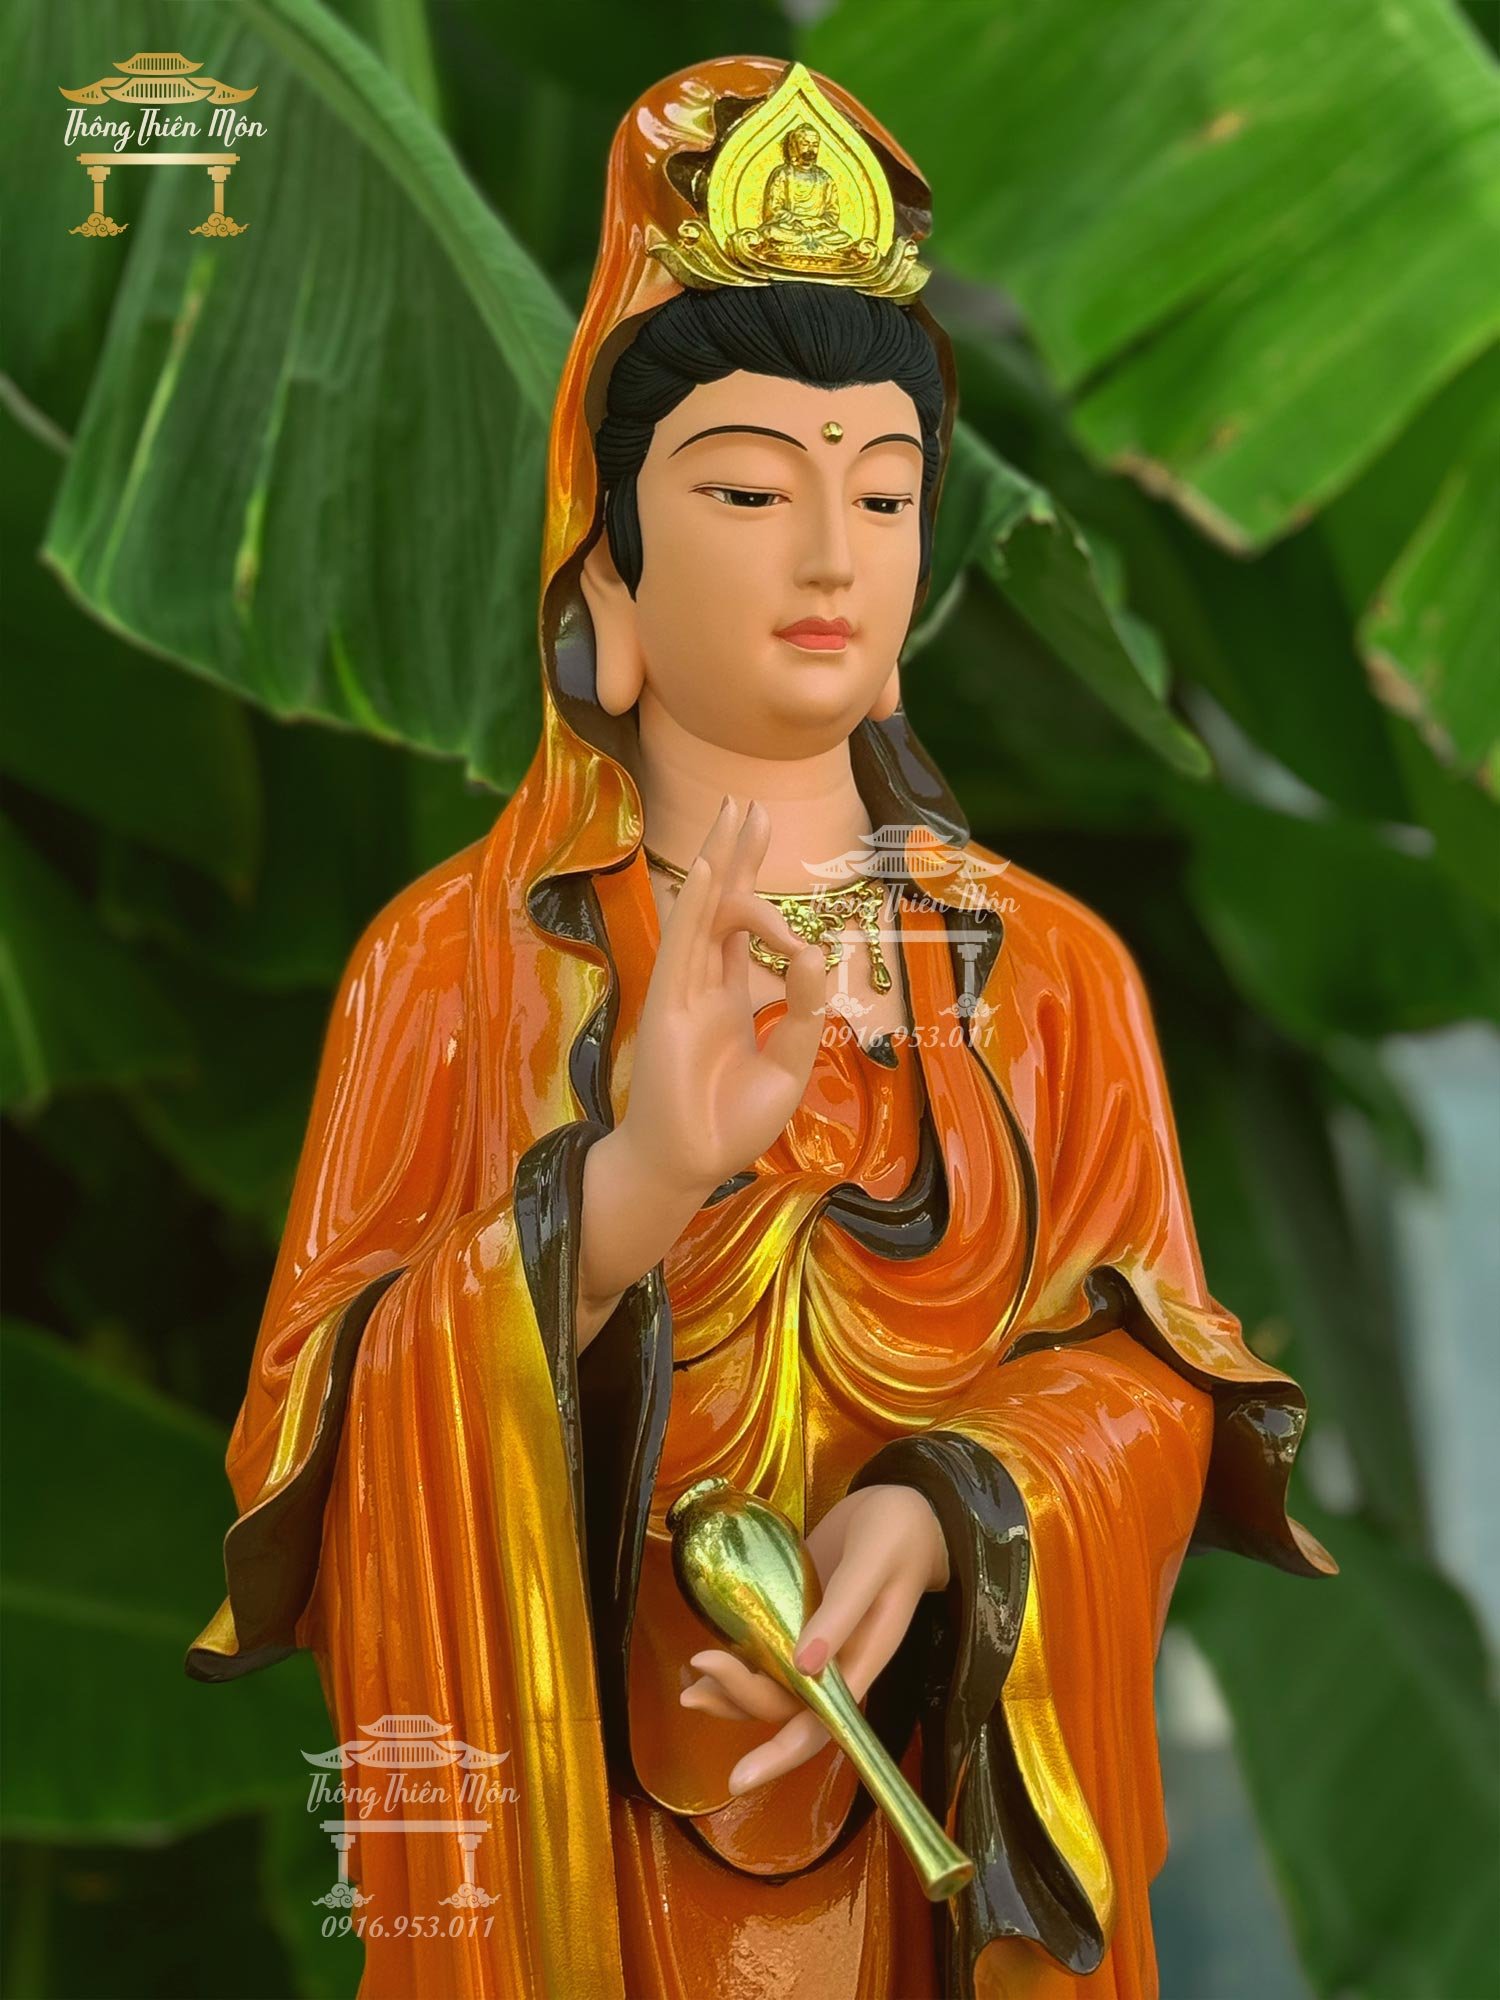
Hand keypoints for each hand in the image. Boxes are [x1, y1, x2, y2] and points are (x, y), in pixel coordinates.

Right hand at [619, 796, 829, 1197]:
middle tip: (750, 802)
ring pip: (702, 909)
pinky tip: (707, 866)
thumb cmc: (730, 1123)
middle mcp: (703, 983)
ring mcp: (683, 990)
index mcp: (729, 996)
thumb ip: (804, 1012)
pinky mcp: (670, 1005)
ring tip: (734, 811)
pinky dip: (696, 904)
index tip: (785, 896)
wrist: (690, 1164)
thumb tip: (815, 952)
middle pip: (719, 902)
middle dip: (736, 852)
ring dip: (719, 860)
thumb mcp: (788, 1065)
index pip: (742, 928)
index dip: (761, 897)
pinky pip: (683, 944)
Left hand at [678, 1483, 949, 1796]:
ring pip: (768, 1689)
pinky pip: (763, 1658)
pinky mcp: (798, 1622)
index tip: (737, 1778)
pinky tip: (700, 1661)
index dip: (780, 1756)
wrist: (905, 1512)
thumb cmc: (898, 1535)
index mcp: (862, 1661)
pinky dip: (732, 1664)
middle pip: (782, 1706)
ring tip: (689, 1681)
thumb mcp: (872, 1564)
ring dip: (727, 1692)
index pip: (820, 1727)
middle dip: (738, 1695)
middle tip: (700, 1661)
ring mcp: (814, 1647)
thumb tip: (801, 1668)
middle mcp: (836, 1666)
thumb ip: (843, 1612)